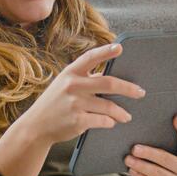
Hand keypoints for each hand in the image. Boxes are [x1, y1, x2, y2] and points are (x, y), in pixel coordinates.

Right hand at [11, 43, 144, 146]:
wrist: (36, 127)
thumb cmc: (54, 104)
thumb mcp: (64, 85)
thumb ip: (84, 79)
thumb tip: (109, 76)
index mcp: (70, 73)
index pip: (91, 57)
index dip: (106, 51)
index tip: (120, 47)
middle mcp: (73, 85)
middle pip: (109, 83)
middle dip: (129, 88)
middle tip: (140, 92)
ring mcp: (75, 103)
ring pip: (109, 106)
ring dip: (121, 112)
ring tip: (126, 116)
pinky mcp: (78, 120)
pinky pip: (103, 121)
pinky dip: (110, 122)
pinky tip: (111, 122)